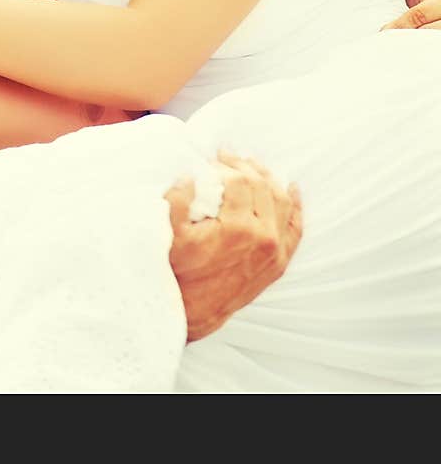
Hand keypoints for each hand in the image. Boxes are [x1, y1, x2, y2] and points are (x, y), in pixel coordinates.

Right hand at [165, 152, 302, 341]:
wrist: (193, 310)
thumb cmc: (179, 271)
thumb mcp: (170, 233)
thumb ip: (178, 199)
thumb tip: (190, 174)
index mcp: (238, 227)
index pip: (239, 181)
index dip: (225, 165)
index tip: (212, 158)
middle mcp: (264, 237)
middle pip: (262, 186)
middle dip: (245, 166)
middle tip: (229, 156)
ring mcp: (276, 251)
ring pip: (282, 201)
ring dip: (268, 178)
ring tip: (253, 165)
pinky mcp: (279, 263)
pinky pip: (295, 228)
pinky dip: (296, 206)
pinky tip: (292, 189)